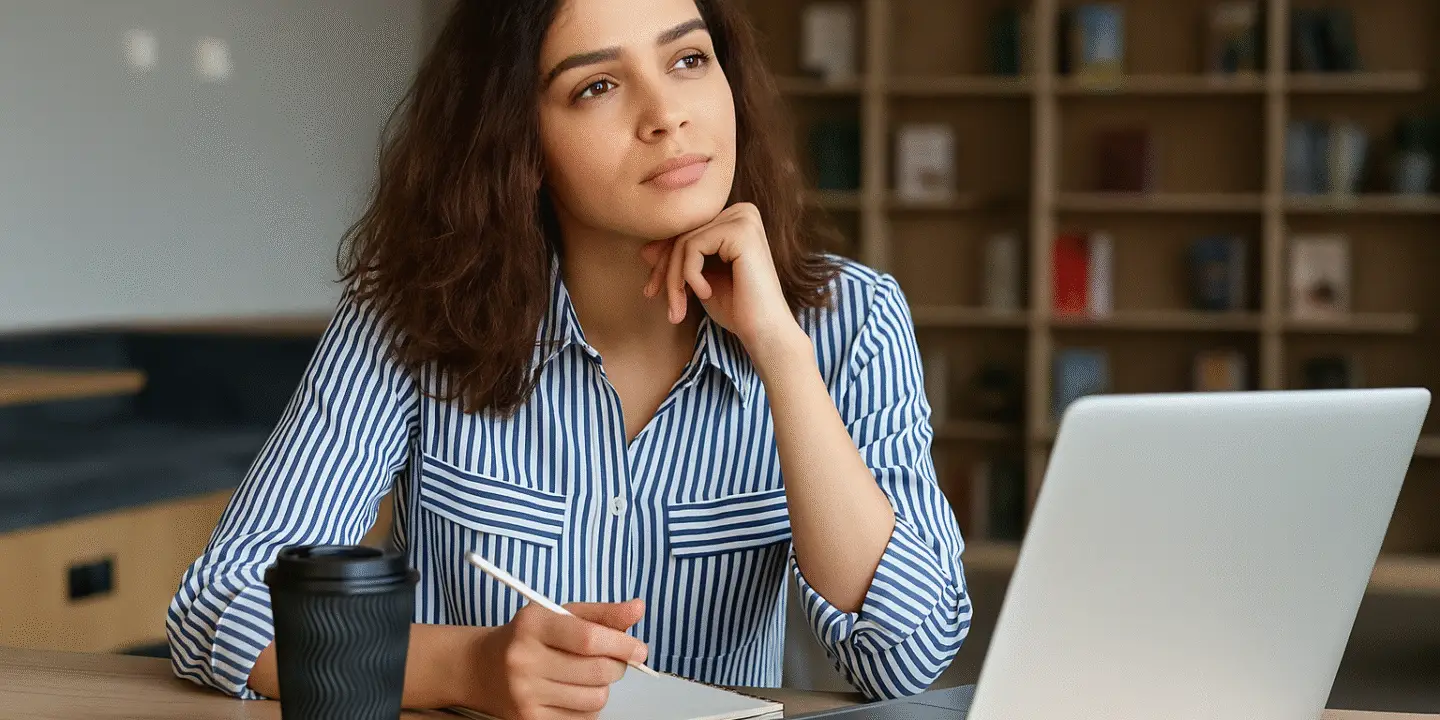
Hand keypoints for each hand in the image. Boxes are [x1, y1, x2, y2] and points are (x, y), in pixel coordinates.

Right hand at [465, 599, 648, 719]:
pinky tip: (573, 692)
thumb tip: (638, 609)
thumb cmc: (528, 637)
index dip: (622, 644)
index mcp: (532, 625)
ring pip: (594, 698)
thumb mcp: (558, 614)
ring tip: (587, 675)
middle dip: (617, 666)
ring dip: (602, 687)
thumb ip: (600, 613)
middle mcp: (524, 660)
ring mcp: (524, 694)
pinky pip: (582, 719)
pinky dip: (588, 707)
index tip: (639, 649)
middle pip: (597, 671)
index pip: (589, 638)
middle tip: (614, 660)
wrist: (481, 668)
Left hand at [640, 202, 802, 350]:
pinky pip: (693, 247)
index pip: (685, 232)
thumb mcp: (698, 280)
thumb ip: (677, 261)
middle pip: (682, 234)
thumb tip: (644, 249)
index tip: (652, 291)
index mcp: (734, 219)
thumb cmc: (736, 309)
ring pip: (683, 242)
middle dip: (665, 271)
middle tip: (658, 300)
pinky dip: (690, 275)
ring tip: (679, 307)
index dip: (663, 262)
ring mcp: (743, 218)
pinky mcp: (741, 231)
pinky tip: (706, 293)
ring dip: (674, 279)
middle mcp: (742, 212)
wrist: (764, 331)